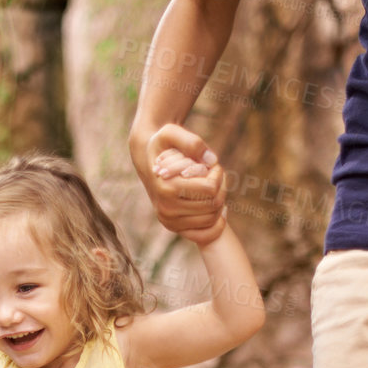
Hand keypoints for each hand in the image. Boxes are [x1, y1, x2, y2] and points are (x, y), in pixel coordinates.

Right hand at [136, 122, 227, 244]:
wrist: (147, 161)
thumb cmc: (163, 145)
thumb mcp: (171, 132)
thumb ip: (191, 141)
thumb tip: (211, 161)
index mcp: (166, 188)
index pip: (209, 189)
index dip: (218, 175)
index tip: (214, 165)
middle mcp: (166, 209)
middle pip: (213, 204)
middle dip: (220, 187)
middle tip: (215, 175)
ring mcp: (170, 221)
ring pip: (212, 218)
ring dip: (220, 201)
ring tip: (214, 187)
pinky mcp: (174, 228)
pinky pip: (205, 235)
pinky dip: (217, 225)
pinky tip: (220, 210)